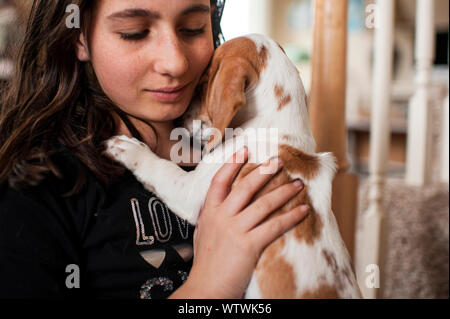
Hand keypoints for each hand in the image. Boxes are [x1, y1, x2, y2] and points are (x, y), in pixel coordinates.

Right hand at [173, 147, 308, 298]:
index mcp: (209, 213)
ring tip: (298, 184)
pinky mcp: (249, 245)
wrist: (205, 288)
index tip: (244, 150)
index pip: (220, 181)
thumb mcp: (204, 234)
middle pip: (245, 187)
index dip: (232, 164)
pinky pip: (274, 226)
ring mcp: (235, 230)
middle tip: (279, 161)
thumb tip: (224, 207)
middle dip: (264, 171)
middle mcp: (222, 217)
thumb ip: (213, 218)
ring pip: (263, 204)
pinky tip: (303, 211)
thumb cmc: (206, 264)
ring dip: (283, 192)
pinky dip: (291, 217)